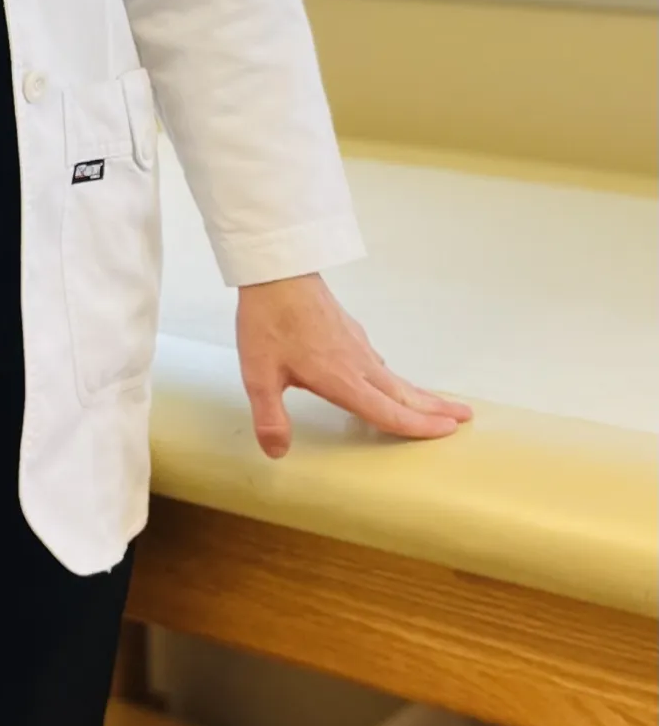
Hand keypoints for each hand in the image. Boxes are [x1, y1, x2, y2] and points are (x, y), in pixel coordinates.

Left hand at [235, 273, 472, 459]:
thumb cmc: (269, 322)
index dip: (417, 426)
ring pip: (395, 377)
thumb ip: (270, 416)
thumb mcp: (259, 375)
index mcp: (342, 379)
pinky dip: (394, 378)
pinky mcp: (350, 331)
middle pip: (405, 393)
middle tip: (465, 418)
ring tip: (437, 405)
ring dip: (419, 394)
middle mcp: (358, 363)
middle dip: (436, 408)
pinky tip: (386, 378)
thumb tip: (278, 452)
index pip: (388, 412)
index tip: (447, 432)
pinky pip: (380, 362)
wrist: (276, 273)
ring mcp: (357, 345)